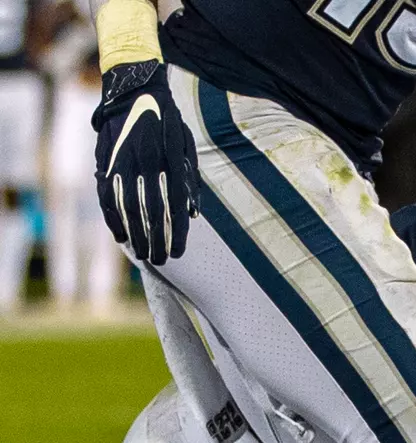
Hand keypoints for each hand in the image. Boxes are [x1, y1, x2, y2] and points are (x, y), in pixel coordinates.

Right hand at [93, 60, 198, 263]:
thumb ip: (190, 180)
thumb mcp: (186, 146)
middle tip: (160, 261)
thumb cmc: (168, 123)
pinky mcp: (106, 162)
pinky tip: (120, 236)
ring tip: (142, 254)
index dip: (176, 233)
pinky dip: (114, 218)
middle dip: (156, 241)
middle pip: (151, 213)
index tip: (178, 253)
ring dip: (135, 235)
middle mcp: (146, 166)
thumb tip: (192, 214)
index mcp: (170, 163)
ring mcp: (123, 163)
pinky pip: (107, 196)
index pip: (175, 207)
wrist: (134, 91)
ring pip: (128, 208)